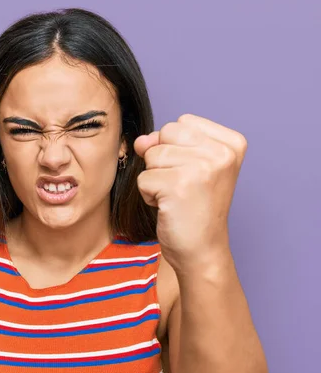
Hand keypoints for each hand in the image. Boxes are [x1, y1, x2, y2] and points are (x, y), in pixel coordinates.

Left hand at [133, 114, 246, 271]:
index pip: (181, 122)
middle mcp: (221, 153)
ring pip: (151, 155)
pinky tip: (169, 207)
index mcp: (231, 143)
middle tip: (182, 186)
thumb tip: (141, 141)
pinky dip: (148, 195)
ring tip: (176, 197)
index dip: (176, 148)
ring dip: (155, 179)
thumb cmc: (195, 208)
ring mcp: (202, 168)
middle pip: (165, 134)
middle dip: (162, 161)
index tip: (193, 174)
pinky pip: (143, 178)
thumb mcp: (189, 166)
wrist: (202, 250)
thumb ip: (166, 143)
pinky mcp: (179, 186)